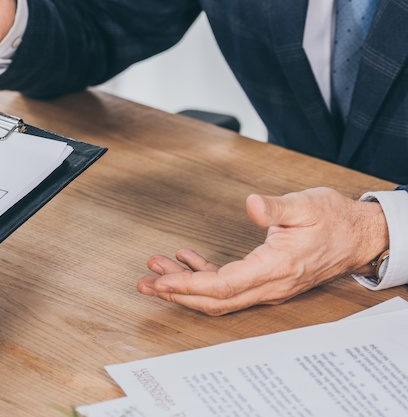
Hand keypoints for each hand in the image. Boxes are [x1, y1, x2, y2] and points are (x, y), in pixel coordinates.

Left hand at [137, 188, 388, 315]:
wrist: (359, 236)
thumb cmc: (334, 220)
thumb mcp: (306, 205)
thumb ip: (276, 207)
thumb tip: (252, 204)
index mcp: (276, 267)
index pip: (223, 285)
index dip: (188, 285)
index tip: (161, 280)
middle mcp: (270, 284)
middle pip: (215, 299)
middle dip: (177, 293)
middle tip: (145, 284)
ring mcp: (268, 286)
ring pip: (219, 296)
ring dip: (186, 285)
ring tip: (156, 270)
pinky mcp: (266, 280)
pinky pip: (229, 286)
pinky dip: (204, 275)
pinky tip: (185, 259)